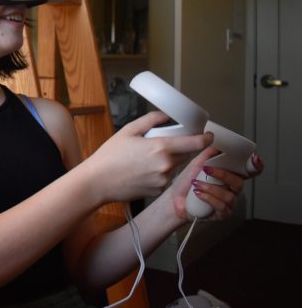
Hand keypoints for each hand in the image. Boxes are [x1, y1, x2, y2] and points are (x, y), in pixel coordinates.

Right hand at [88, 111, 213, 202]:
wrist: (97, 182)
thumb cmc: (109, 156)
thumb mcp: (128, 131)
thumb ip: (151, 120)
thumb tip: (167, 115)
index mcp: (160, 148)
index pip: (194, 143)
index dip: (205, 138)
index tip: (209, 135)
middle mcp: (165, 165)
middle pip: (184, 154)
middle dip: (177, 148)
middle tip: (158, 145)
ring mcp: (162, 180)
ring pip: (172, 167)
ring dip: (165, 162)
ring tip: (142, 161)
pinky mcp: (157, 191)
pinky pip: (164, 179)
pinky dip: (157, 174)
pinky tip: (140, 172)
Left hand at [167, 148, 263, 220]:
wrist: (174, 199)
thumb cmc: (186, 183)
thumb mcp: (196, 165)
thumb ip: (208, 155)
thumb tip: (217, 145)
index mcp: (229, 176)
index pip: (248, 171)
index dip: (256, 166)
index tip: (254, 159)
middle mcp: (231, 189)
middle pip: (239, 182)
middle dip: (223, 175)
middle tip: (207, 169)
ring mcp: (228, 203)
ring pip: (229, 196)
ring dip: (210, 188)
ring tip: (196, 184)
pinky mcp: (222, 214)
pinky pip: (221, 207)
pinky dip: (208, 198)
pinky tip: (198, 194)